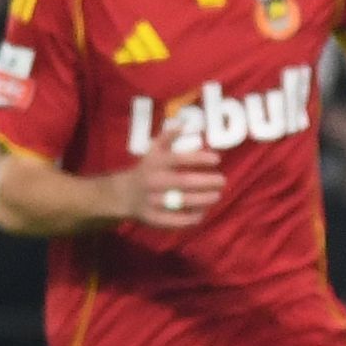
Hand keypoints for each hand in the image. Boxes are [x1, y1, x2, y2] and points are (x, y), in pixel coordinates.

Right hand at [108, 140, 223, 230]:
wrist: (123, 194)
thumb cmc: (147, 169)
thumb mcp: (153, 151)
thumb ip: (168, 137)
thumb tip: (184, 124)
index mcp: (155, 163)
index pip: (180, 159)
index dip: (200, 159)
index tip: (217, 159)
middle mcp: (154, 181)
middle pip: (185, 182)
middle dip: (208, 182)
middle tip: (222, 180)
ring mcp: (153, 201)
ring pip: (183, 202)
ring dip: (205, 200)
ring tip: (216, 196)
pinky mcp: (154, 218)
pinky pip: (177, 221)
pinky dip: (192, 218)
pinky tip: (202, 212)